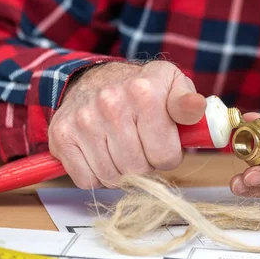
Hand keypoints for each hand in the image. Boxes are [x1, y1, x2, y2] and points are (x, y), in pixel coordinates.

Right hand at [48, 61, 205, 188]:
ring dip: (121, 171)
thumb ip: (188, 102)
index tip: (163, 143)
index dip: (168, 155)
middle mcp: (111, 103)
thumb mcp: (173, 85)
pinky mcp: (62, 135)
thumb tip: (197, 107)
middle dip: (145, 164)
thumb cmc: (143, 88)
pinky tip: (102, 152)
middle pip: (138, 169)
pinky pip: (86, 179)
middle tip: (142, 145)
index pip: (165, 155)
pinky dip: (96, 175)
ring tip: (123, 147)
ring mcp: (84, 119)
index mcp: (145, 92)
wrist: (97, 78)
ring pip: (112, 177)